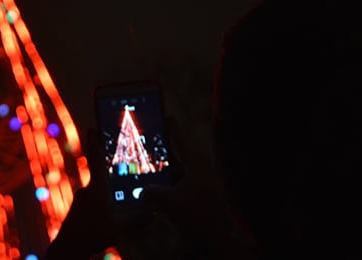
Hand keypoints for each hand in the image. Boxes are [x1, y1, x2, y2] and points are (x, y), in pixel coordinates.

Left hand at [47, 128, 157, 259]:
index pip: (96, 160)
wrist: (67, 249)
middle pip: (101, 173)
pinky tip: (108, 213)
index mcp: (97, 188)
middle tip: (121, 165)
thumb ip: (138, 220)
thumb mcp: (119, 229)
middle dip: (111, 170)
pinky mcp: (79, 208)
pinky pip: (93, 199)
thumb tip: (156, 211)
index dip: (95, 142)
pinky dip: (102, 201)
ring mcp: (82, 198)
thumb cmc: (91, 236)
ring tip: (116, 200)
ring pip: (98, 189)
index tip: (92, 127)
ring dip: (107, 191)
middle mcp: (88, 189)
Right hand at [140, 117, 258, 258]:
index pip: (181, 142)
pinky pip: (183, 190)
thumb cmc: (197, 218)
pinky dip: (171, 191)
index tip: (168, 117)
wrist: (218, 243)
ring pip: (179, 176)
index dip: (172, 129)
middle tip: (150, 151)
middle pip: (178, 159)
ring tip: (149, 178)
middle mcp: (202, 173)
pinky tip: (159, 198)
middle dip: (163, 157)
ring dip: (165, 178)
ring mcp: (203, 187)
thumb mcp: (168, 203)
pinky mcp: (202, 201)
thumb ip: (151, 193)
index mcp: (196, 165)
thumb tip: (143, 191)